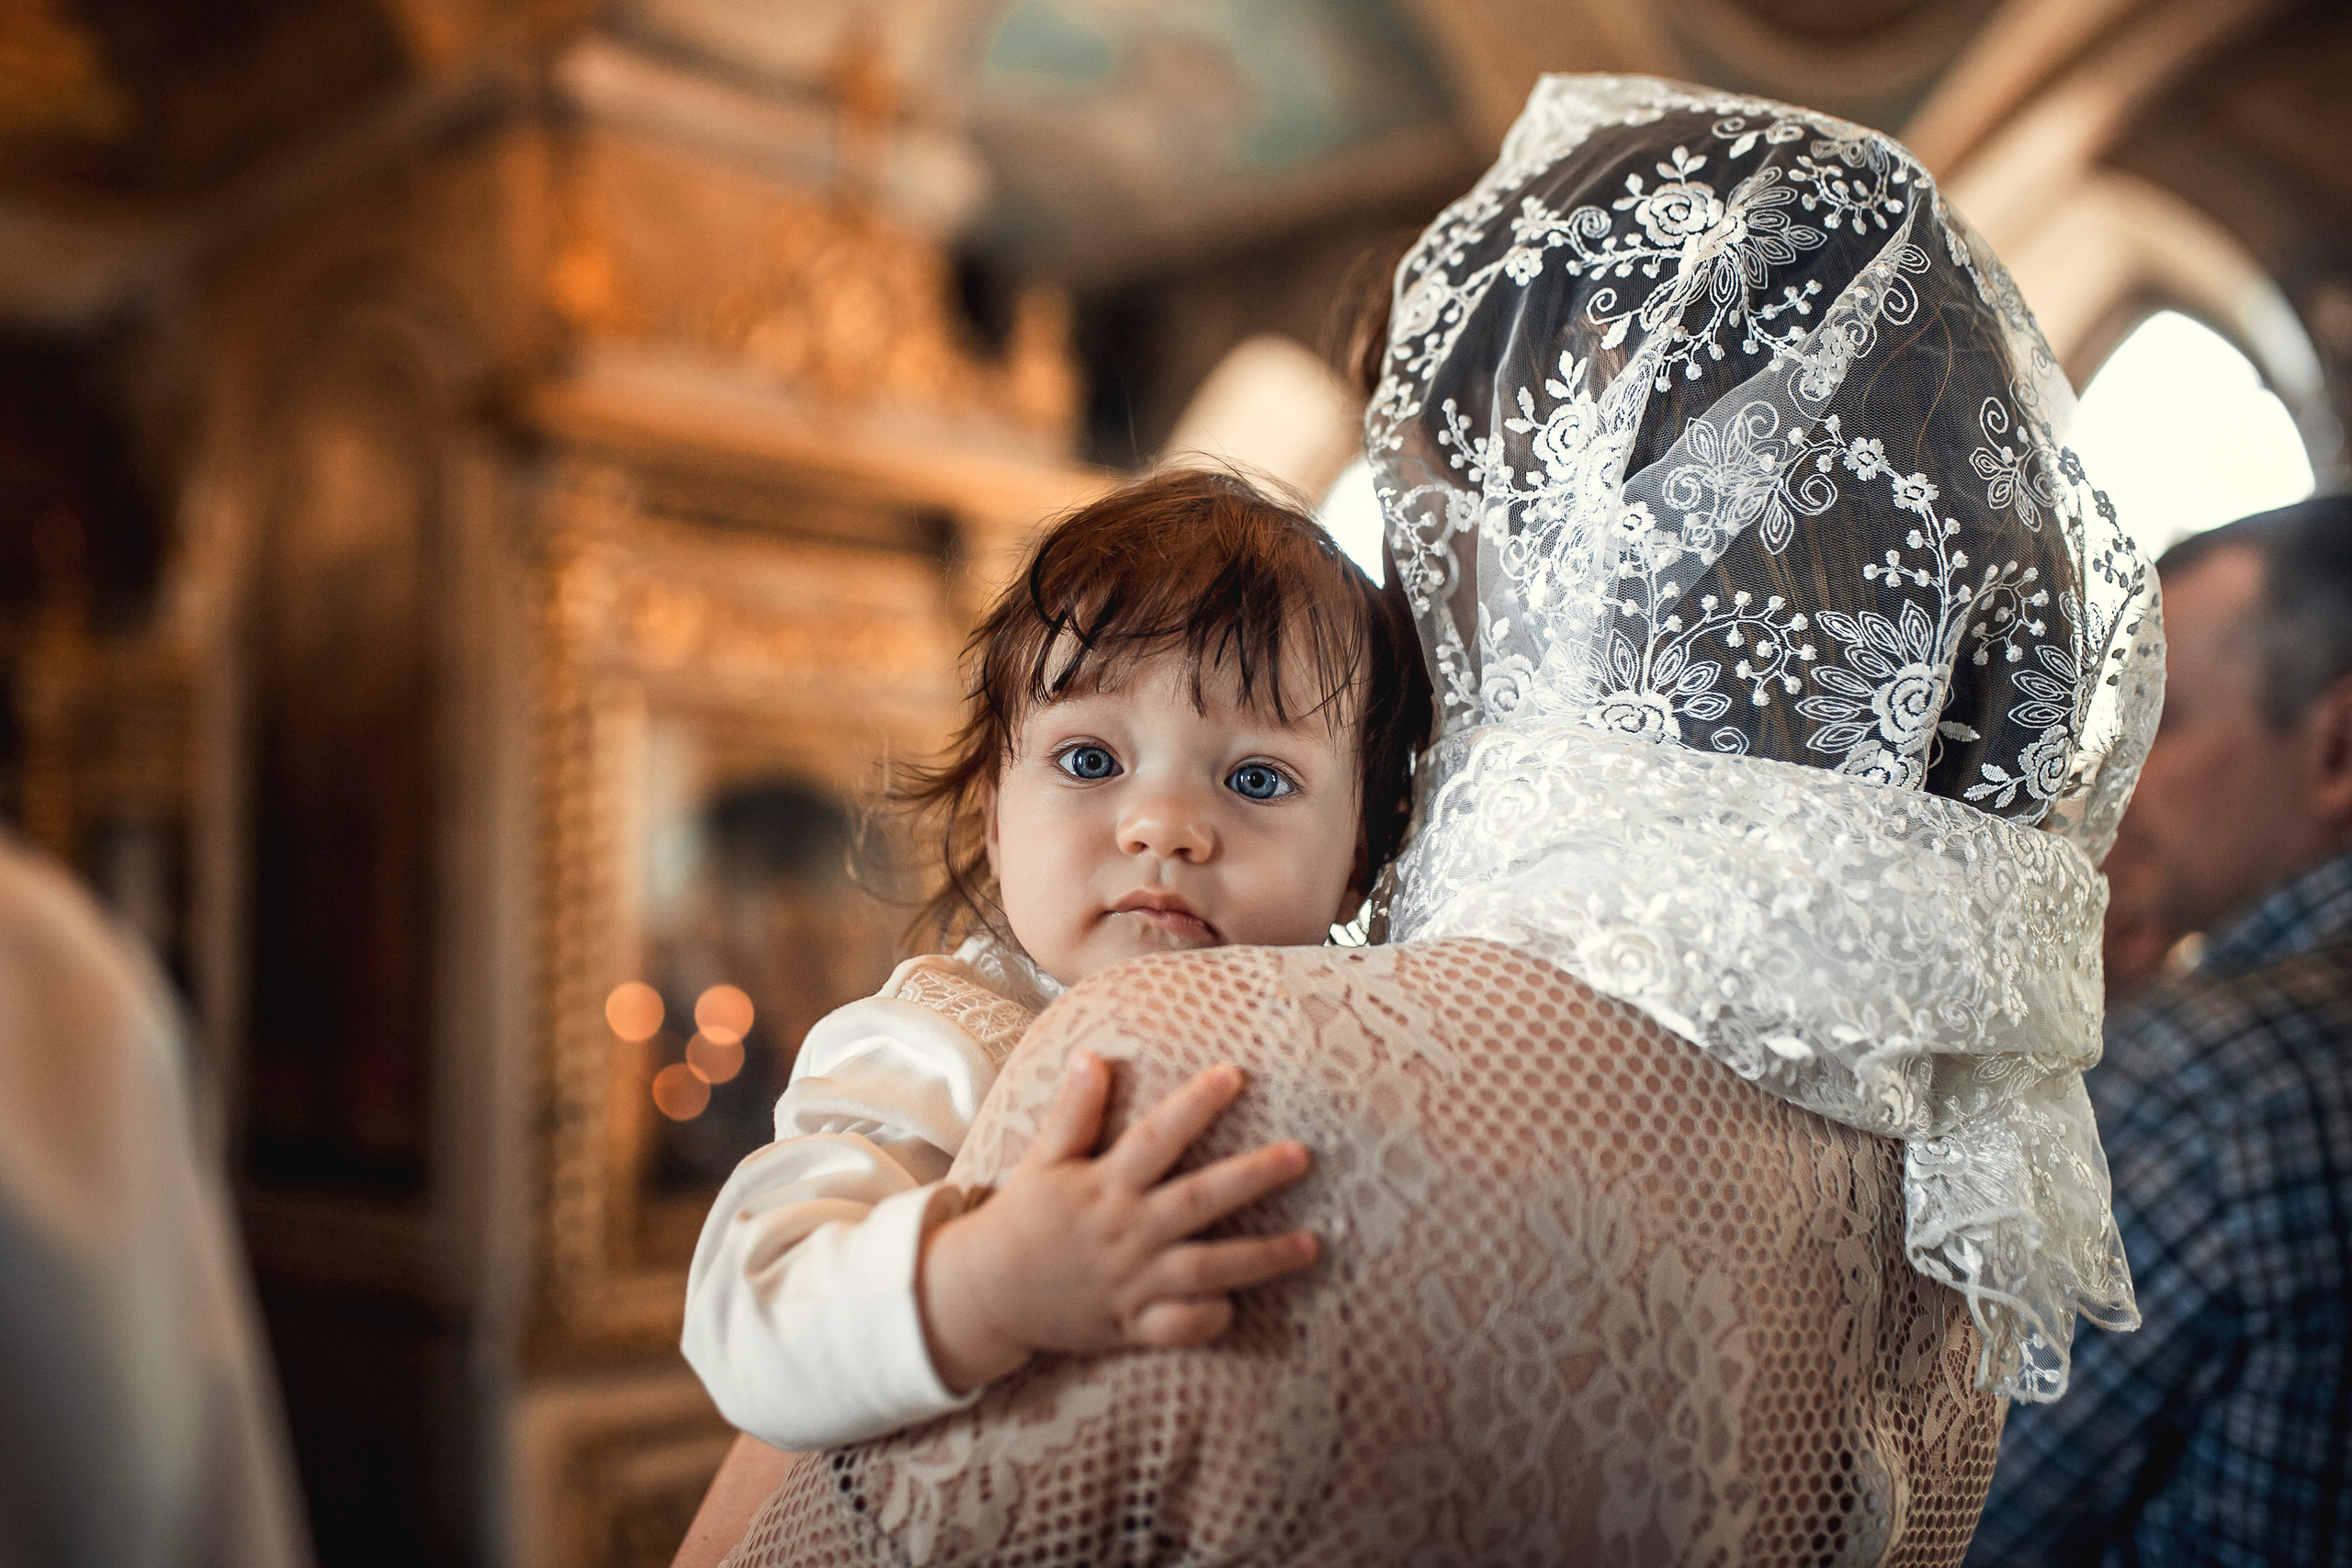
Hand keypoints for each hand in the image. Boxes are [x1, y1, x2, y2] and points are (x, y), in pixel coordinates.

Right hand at [917, 1052, 1319, 1394]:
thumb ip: (1073, 1113)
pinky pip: (1178, 1328)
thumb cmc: (1023, 1218)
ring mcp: (1132, 1282)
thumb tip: (1094, 1057)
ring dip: (1261, 1259)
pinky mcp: (1131, 1325)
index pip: (1156, 1137)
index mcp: (1104, 1186)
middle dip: (1252, 1178)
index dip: (1195, 1105)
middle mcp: (1125, 1232)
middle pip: (1198, 1202)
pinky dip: (1207, 1319)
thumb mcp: (1042, 1161)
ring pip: (1206, 1270)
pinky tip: (1241, 1305)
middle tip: (1301, 1156)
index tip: (1234, 1074)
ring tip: (1313, 1246)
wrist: (986, 1294)